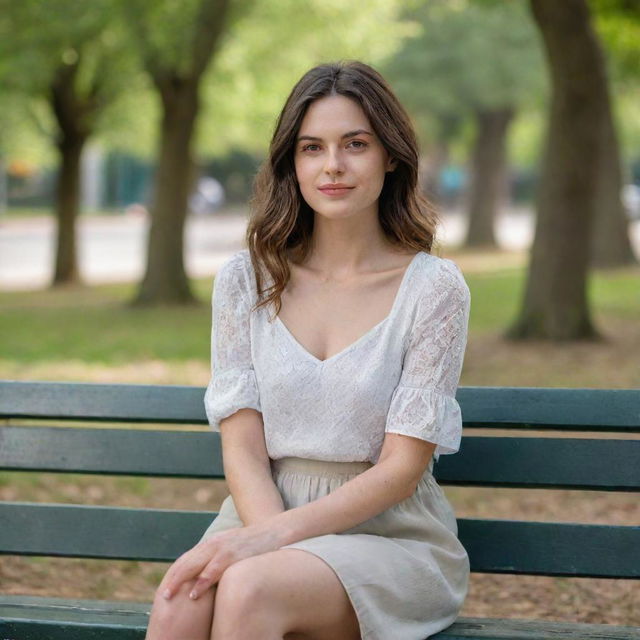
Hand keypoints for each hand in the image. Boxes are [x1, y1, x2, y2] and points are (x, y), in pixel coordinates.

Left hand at [160, 523, 282, 600]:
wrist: (275, 531)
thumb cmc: (254, 545)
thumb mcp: (232, 549)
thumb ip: (218, 559)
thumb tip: (207, 579)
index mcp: (212, 543)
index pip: (187, 559)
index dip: (174, 574)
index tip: (165, 588)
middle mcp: (214, 543)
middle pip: (186, 562)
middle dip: (172, 579)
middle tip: (161, 596)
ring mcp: (223, 548)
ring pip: (194, 565)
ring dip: (180, 581)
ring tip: (169, 596)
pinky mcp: (233, 554)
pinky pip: (213, 569)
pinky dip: (202, 582)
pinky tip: (194, 593)